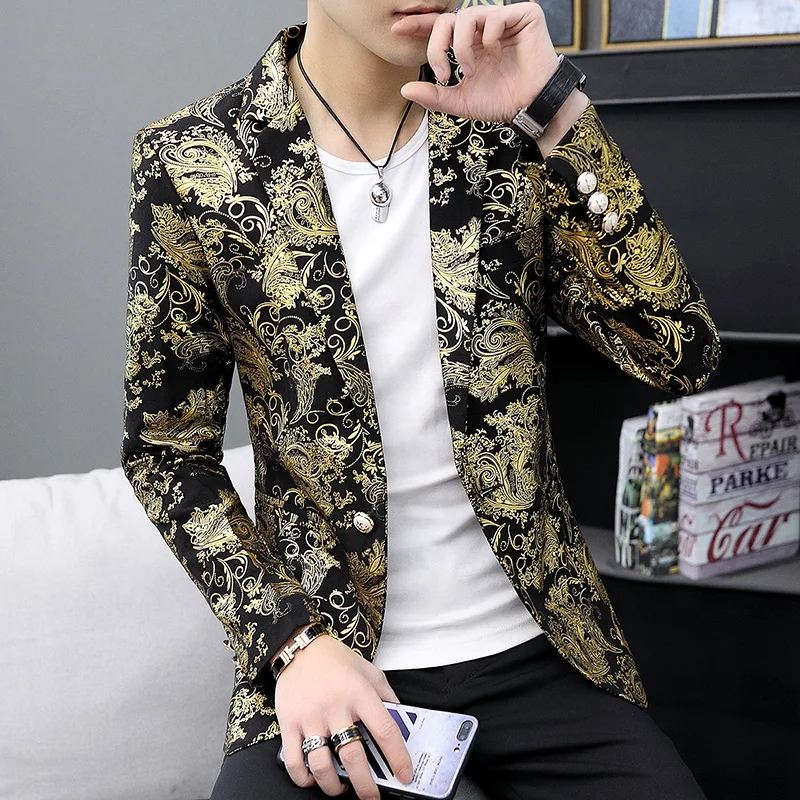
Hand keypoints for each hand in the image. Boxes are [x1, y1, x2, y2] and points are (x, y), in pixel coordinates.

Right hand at [276, 633, 413, 799]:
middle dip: (365, 785)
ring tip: (341, 787)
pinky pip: (295, 761)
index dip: (397, 756)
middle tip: (372, 796)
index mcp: (359, 692)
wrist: (299, 647)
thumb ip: (386, 694)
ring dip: (333, 786)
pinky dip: (304, 779)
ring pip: (322, 765)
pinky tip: (314, 779)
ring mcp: (311, 717)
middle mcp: (335, 706)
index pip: (385, 729)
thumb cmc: (335, 660)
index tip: (405, 774)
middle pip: (353, 756)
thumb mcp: (368, 670)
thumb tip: (403, 718)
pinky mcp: (289, 723)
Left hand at [394, 1, 559, 122]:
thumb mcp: (462, 102)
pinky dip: (490, 36)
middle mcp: (485, 30)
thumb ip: (435, 96)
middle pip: (449, 20)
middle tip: (443, 73)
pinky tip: (496, 52)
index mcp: (471, 44)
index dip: (420, 25)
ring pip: (469, 16)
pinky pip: (496, 16)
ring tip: (470, 70)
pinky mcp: (525, 16)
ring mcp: (504, 21)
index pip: (441, 28)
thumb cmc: (503, 102)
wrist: (532, 107)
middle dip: (437, 46)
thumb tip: (405, 89)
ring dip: (462, 46)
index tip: (398, 29)